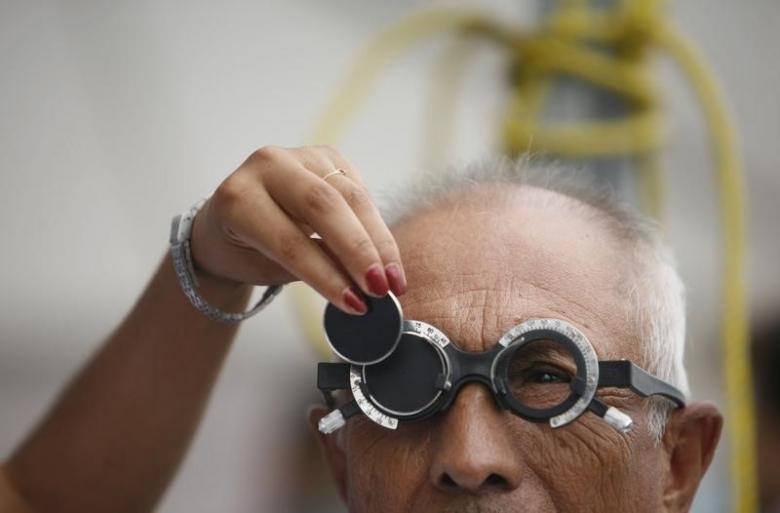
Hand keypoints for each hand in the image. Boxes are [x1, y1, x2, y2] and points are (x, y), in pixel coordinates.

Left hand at [190, 145, 406, 313]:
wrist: (231, 220)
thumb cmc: (243, 250)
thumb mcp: (266, 269)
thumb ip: (310, 271)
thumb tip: (361, 288)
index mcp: (238, 199)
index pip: (289, 241)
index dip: (327, 274)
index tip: (357, 304)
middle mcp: (267, 166)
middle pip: (324, 207)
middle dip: (359, 251)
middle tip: (383, 288)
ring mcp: (299, 155)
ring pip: (351, 196)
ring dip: (378, 241)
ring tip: (394, 280)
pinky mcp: (327, 156)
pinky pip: (360, 191)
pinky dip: (375, 226)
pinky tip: (384, 256)